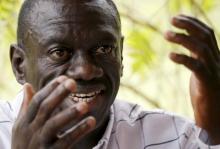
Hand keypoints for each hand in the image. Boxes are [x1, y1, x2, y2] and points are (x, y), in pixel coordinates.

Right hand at [12, 76, 95, 148]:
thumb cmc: (24, 143)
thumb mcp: (21, 125)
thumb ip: (26, 106)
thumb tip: (27, 85)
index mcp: (25, 121)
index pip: (38, 101)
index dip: (50, 88)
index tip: (64, 78)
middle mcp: (31, 130)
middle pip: (45, 108)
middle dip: (58, 94)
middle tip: (73, 83)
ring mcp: (40, 142)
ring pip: (54, 125)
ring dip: (69, 113)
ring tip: (85, 105)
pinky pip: (66, 141)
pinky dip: (78, 131)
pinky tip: (91, 121)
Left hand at [165, 14, 219, 143]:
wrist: (214, 117)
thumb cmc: (205, 95)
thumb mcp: (199, 72)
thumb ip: (194, 59)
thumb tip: (183, 48)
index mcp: (214, 58)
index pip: (207, 34)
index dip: (194, 23)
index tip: (178, 17)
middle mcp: (216, 61)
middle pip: (206, 36)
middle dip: (189, 25)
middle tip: (171, 19)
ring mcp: (214, 71)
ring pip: (201, 48)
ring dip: (182, 39)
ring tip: (166, 34)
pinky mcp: (208, 83)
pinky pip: (196, 67)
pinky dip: (183, 58)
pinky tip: (171, 55)